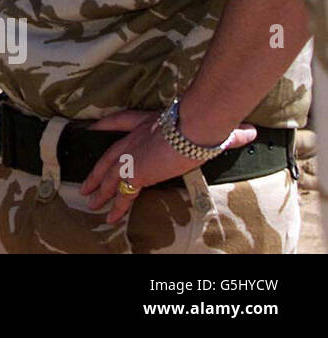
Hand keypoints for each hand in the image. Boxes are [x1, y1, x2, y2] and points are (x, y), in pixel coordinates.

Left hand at [78, 109, 256, 224]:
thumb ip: (229, 133)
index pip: (120, 121)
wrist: (194, 125)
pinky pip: (123, 194)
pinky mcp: (137, 172)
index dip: (104, 125)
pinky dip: (116, 206)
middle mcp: (135, 137)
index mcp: (147, 122)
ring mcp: (133, 155)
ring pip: (110, 175)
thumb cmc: (204, 122)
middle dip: (97, 170)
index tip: (91, 128)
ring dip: (99, 189)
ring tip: (90, 201)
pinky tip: (108, 216)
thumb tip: (251, 131)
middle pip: (108, 155)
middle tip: (86, 183)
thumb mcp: (213, 127)